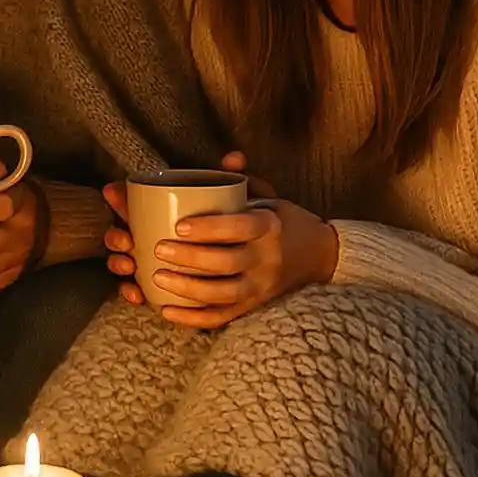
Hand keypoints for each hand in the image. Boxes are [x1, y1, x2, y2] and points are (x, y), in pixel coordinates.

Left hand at [105, 152, 332, 325]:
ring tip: (157, 278)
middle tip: (158, 250)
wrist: (319, 257)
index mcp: (269, 226)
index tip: (179, 226)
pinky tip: (167, 310)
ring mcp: (262, 287)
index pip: (240, 228)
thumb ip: (245, 179)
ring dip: (188, 289)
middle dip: (190, 259)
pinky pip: (222, 317)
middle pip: (227, 263)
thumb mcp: (270, 197)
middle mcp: (267, 259)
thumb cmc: (284, 222)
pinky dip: (194, 318)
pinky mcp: (254, 306)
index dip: (210, 229)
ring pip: (223, 294)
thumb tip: (229, 158)